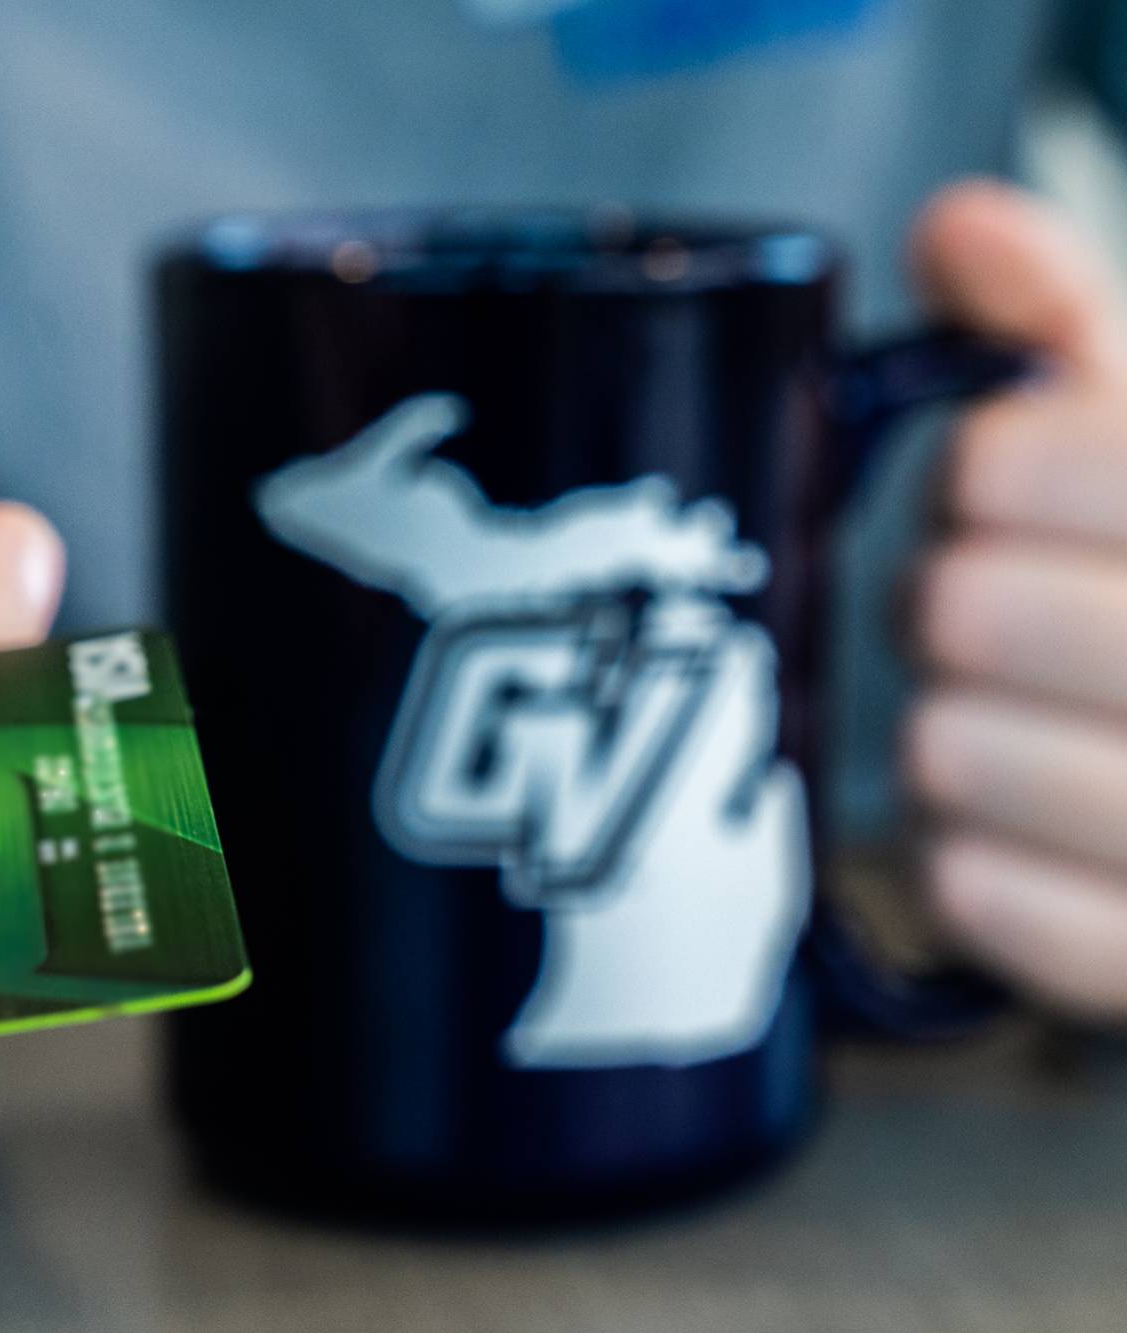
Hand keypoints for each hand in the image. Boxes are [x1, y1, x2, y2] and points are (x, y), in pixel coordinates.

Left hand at [906, 181, 1126, 1018]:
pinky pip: (976, 898)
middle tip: (983, 613)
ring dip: (943, 732)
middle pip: (965, 611)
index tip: (998, 478)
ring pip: (950, 753)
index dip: (989, 467)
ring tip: (1001, 724)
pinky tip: (1004, 834)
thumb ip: (1062, 324)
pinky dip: (959, 860)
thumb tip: (959, 226)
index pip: (1029, 467)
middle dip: (947, 600)